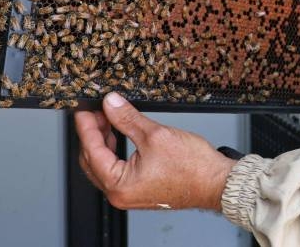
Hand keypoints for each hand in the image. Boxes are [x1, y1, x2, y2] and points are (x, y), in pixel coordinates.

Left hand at [74, 93, 234, 210]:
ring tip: (108, 119)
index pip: (91, 150)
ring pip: (104, 165)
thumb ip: (128, 118)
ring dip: (103, 142)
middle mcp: (120, 194)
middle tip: (96, 112)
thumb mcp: (156, 135)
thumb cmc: (192, 167)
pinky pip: (117, 170)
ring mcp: (129, 194)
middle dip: (93, 134)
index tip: (84, 110)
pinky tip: (121, 135)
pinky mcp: (139, 190)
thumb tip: (111, 104)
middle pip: (92, 160)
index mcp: (119, 185)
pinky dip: (115, 151)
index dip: (86, 126)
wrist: (215, 182)